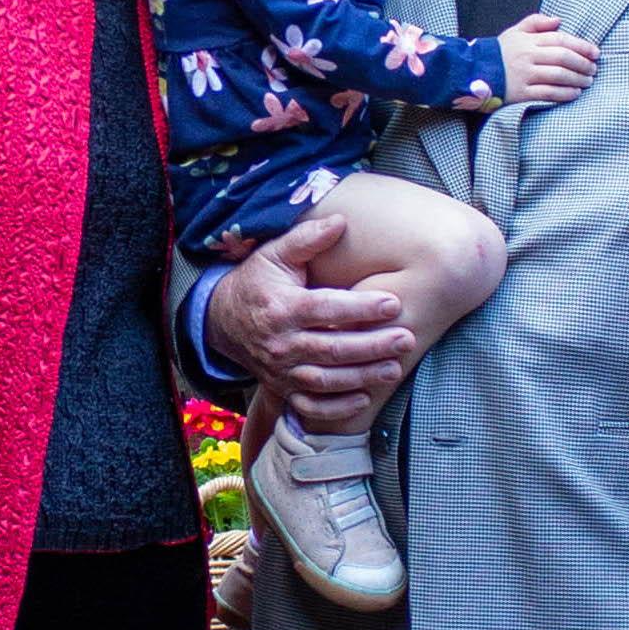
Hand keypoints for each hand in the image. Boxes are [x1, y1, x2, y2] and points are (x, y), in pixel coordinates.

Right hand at [206, 213, 414, 434]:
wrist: (222, 321)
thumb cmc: (257, 281)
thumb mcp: (275, 254)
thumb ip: (307, 239)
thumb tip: (340, 221)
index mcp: (283, 307)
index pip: (326, 308)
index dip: (360, 307)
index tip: (393, 303)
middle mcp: (281, 343)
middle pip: (332, 349)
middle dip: (372, 346)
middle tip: (407, 339)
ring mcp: (282, 370)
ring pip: (326, 380)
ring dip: (362, 377)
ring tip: (394, 368)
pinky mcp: (283, 388)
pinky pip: (310, 405)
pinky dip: (336, 408)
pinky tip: (364, 399)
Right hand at [496, 12, 599, 106]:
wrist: (473, 71)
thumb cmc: (499, 52)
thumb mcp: (515, 31)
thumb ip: (536, 22)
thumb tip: (558, 20)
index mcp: (529, 40)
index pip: (561, 40)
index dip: (581, 46)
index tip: (595, 52)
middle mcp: (528, 56)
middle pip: (563, 58)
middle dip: (583, 64)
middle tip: (593, 69)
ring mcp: (524, 75)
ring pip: (558, 76)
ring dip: (577, 79)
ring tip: (587, 82)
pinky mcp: (521, 93)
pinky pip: (548, 93)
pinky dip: (564, 93)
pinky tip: (574, 93)